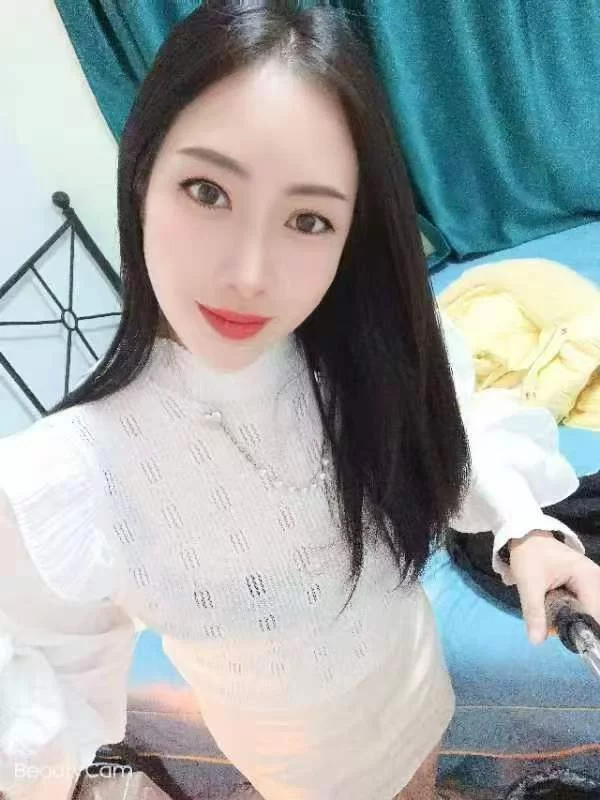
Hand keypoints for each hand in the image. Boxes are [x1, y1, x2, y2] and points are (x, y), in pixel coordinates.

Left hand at [509, 530, 599, 645]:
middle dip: (578, 625)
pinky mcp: (587, 584)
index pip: (595, 614)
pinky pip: (586, 604)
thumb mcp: (528, 584)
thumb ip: (534, 612)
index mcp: (588, 578)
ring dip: (575, 618)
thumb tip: (536, 642)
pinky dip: (574, 611)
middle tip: (556, 627)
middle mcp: (597, 579)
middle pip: (595, 614)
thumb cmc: (529, 556)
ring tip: (554, 614)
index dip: (585, 631)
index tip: (570, 640)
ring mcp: (594, 581)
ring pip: (590, 611)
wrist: (526, 536)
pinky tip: (559, 609)